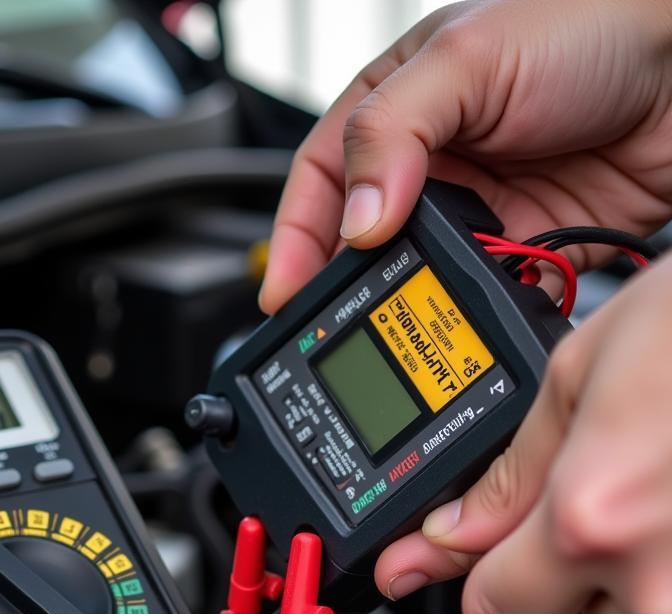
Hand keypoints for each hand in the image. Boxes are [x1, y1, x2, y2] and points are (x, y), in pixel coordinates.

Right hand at [259, 0, 671, 315]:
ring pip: (412, 274)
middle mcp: (427, 163)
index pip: (319, 179)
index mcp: (395, 109)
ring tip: (395, 323)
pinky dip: (462, 311)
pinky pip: (474, 291)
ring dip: (402, 302)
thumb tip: (354, 222)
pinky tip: (456, 317)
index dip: (294, 237)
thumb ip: (392, 132)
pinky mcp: (516, 244)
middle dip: (341, 283)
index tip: (283, 290)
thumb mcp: (467, 58)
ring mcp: (472, 208)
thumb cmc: (590, 21)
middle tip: (330, 322)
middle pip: (358, 239)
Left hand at [374, 255, 671, 613]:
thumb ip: (508, 476)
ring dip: (631, 554)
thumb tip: (449, 538)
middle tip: (599, 480)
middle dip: (559, 561)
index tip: (470, 551)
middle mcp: (661, 584)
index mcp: (591, 524)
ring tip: (664, 469)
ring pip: (634, 605)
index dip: (477, 576)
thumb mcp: (581, 374)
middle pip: (564, 613)